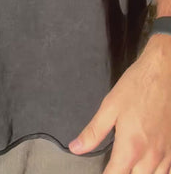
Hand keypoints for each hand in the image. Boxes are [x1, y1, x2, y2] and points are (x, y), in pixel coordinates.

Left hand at [68, 38, 170, 172]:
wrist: (163, 73)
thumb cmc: (137, 87)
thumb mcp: (109, 107)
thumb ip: (93, 132)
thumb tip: (76, 148)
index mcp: (131, 147)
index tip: (101, 172)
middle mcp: (150, 156)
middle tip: (114, 165)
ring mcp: (166, 154)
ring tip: (130, 166)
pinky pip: (168, 171)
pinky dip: (158, 172)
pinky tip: (150, 167)